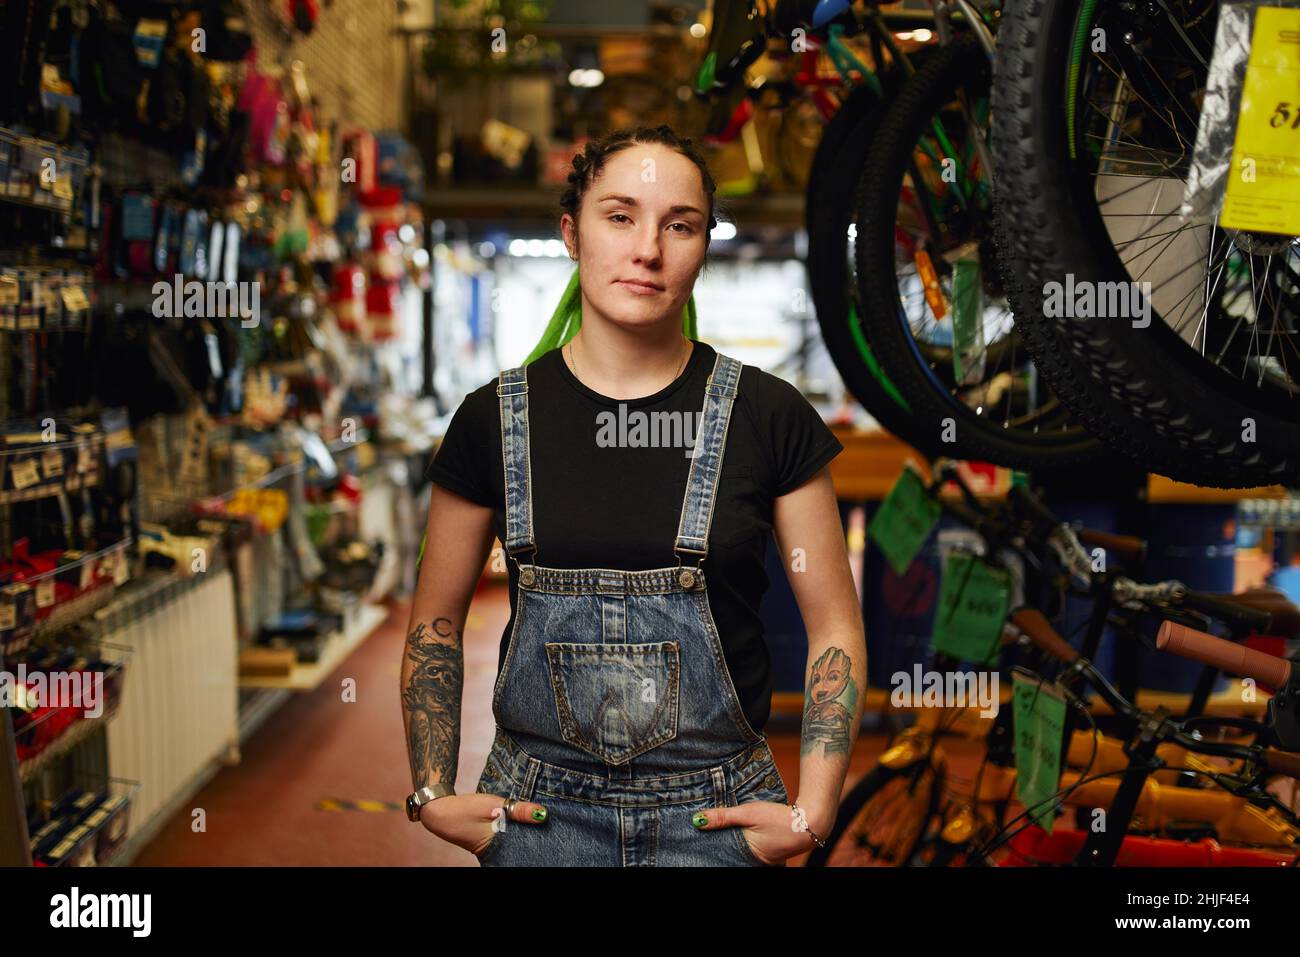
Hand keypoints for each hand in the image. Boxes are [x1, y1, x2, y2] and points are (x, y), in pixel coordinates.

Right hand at [419, 793, 548, 855]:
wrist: (438, 809)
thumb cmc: (463, 809)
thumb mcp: (493, 805)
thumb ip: (518, 810)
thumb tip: (543, 814)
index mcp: (495, 847)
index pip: (524, 848)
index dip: (538, 839)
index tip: (551, 830)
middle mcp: (494, 850)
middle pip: (521, 844)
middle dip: (534, 835)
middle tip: (549, 822)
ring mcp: (491, 846)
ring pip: (515, 839)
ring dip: (525, 830)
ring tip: (541, 819)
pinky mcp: (489, 838)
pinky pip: (508, 835)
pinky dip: (516, 828)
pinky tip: (526, 819)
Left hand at [691, 800, 810, 864]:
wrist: (813, 820)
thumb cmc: (780, 817)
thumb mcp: (749, 813)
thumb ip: (724, 816)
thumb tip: (697, 820)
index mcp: (750, 856)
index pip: (724, 854)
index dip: (713, 845)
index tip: (701, 838)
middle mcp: (759, 861)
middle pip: (734, 852)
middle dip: (723, 843)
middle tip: (708, 833)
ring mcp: (768, 857)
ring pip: (744, 849)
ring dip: (736, 839)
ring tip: (722, 829)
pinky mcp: (774, 850)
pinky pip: (755, 847)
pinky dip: (748, 839)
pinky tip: (743, 830)